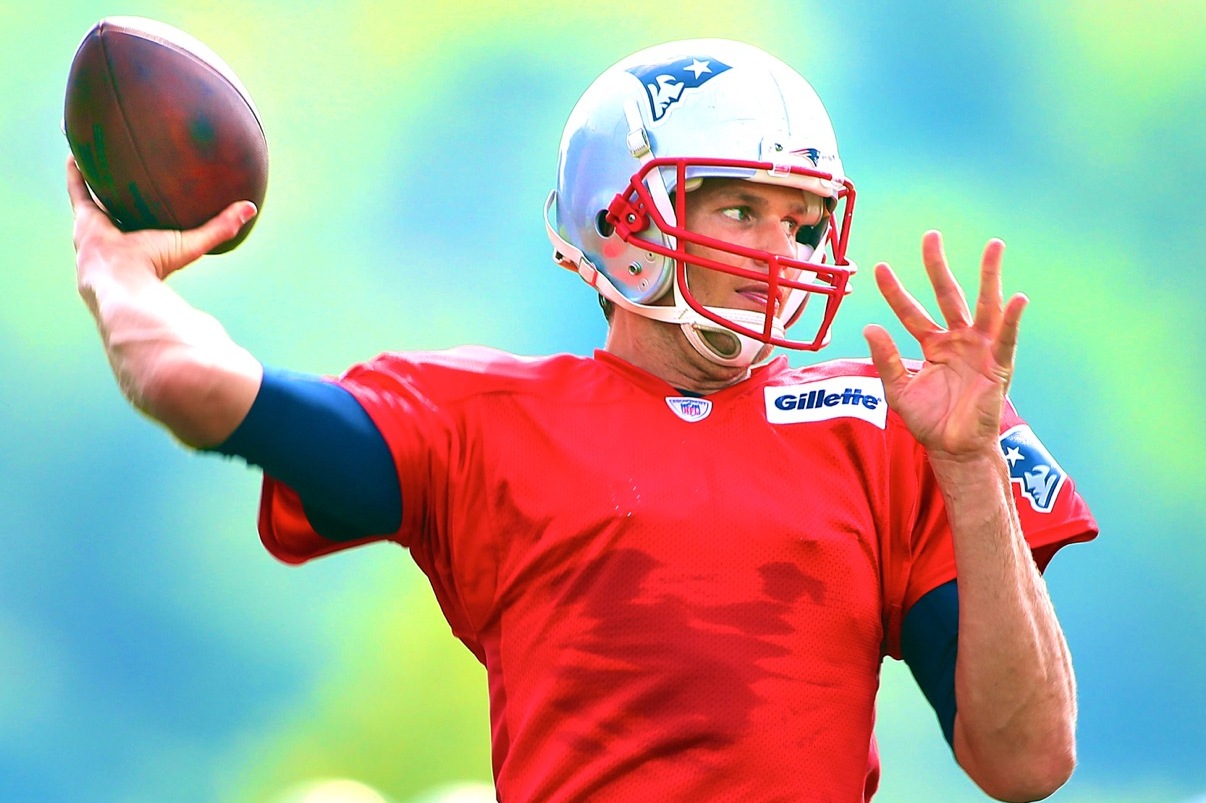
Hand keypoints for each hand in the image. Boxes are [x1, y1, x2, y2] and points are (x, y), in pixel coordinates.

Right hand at [67, 156, 256, 287]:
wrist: (122, 278)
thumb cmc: (158, 265)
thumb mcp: (194, 242)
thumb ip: (221, 227)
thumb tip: (251, 208)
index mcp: (144, 238)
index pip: (150, 216)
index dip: (153, 201)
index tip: (159, 184)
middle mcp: (121, 230)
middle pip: (123, 202)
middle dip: (125, 186)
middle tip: (131, 162)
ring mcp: (100, 224)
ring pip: (99, 193)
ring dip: (100, 174)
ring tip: (101, 150)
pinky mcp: (84, 217)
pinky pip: (78, 188)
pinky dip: (77, 170)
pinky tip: (78, 149)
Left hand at [863, 230, 1026, 460]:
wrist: (953, 449)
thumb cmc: (929, 421)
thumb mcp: (898, 390)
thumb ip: (886, 359)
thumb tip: (869, 327)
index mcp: (932, 344)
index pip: (910, 311)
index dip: (895, 290)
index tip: (880, 268)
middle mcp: (957, 340)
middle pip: (947, 295)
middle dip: (938, 266)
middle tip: (930, 236)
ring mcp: (980, 349)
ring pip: (984, 306)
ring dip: (989, 277)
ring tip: (994, 247)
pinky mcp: (998, 365)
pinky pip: (1007, 339)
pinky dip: (1013, 320)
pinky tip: (1017, 298)